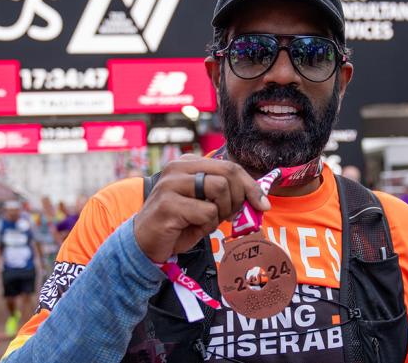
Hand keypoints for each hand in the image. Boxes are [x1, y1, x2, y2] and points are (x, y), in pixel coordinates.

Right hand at [133, 155, 270, 262]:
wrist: (145, 244)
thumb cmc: (179, 224)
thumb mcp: (206, 205)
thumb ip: (226, 195)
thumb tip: (260, 199)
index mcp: (188, 163)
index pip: (230, 166)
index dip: (251, 186)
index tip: (262, 204)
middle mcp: (178, 168)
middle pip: (228, 172)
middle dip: (239, 197)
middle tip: (232, 216)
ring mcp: (171, 184)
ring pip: (219, 188)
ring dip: (221, 212)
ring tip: (208, 222)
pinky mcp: (168, 204)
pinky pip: (206, 212)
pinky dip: (207, 225)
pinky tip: (192, 229)